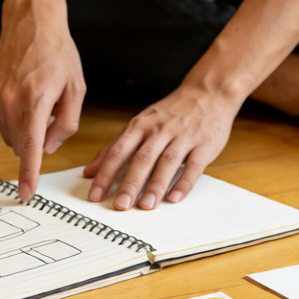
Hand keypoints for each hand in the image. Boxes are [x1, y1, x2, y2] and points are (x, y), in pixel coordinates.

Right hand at [0, 9, 84, 201]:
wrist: (30, 21)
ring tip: (35, 97)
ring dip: (24, 128)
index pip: (30, 148)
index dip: (29, 174)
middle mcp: (9, 101)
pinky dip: (12, 116)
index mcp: (35, 101)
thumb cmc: (57, 52)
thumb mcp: (76, 88)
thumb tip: (48, 148)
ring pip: (9, 134)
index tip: (25, 194)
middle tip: (50, 111)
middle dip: (36, 139)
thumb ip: (66, 124)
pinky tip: (21, 92)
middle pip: (21, 143)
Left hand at [83, 86, 238, 209]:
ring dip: (156, 185)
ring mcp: (183, 137)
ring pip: (167, 162)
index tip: (95, 195)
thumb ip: (115, 147)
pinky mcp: (204, 145)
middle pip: (142, 158)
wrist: (208, 93)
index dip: (106, 174)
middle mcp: (160, 130)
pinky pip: (194, 166)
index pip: (118, 151)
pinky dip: (184, 183)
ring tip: (146, 206)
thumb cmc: (170, 113)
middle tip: (120, 205)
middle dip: (130, 183)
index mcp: (140, 126)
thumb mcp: (139, 124)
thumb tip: (90, 172)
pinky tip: (174, 198)